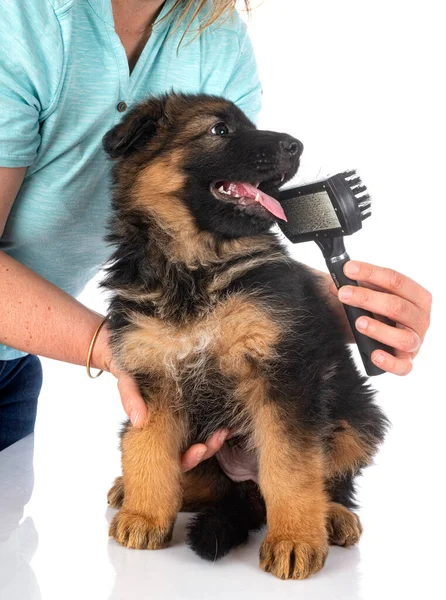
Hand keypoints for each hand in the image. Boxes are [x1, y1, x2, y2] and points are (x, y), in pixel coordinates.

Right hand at [95, 320, 232, 467]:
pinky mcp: (191, 405)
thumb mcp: (127, 384)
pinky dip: (218, 421)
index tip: (200, 450)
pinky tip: (230, 418)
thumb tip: (139, 421)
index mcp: (156, 432)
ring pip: (202, 439)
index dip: (188, 459)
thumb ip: (130, 400)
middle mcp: (171, 430)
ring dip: (216, 438)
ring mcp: (183, 419)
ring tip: (227, 429)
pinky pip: (206, 419)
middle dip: (208, 449)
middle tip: (220, 437)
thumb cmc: (129, 372)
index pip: (174, 457)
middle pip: (193, 452)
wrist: (127, 353)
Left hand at [330, 261, 431, 375]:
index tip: (348, 269)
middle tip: (343, 294)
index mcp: (417, 296)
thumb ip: (357, 287)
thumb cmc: (380, 311)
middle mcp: (421, 318)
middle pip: (397, 306)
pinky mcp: (407, 361)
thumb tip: (335, 285)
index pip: (396, 280)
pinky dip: (389, 362)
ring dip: (379, 329)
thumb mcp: (372, 295)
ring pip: (403, 337)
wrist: (383, 335)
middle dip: (367, 298)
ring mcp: (416, 341)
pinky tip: (374, 354)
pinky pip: (403, 367)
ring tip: (358, 322)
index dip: (371, 273)